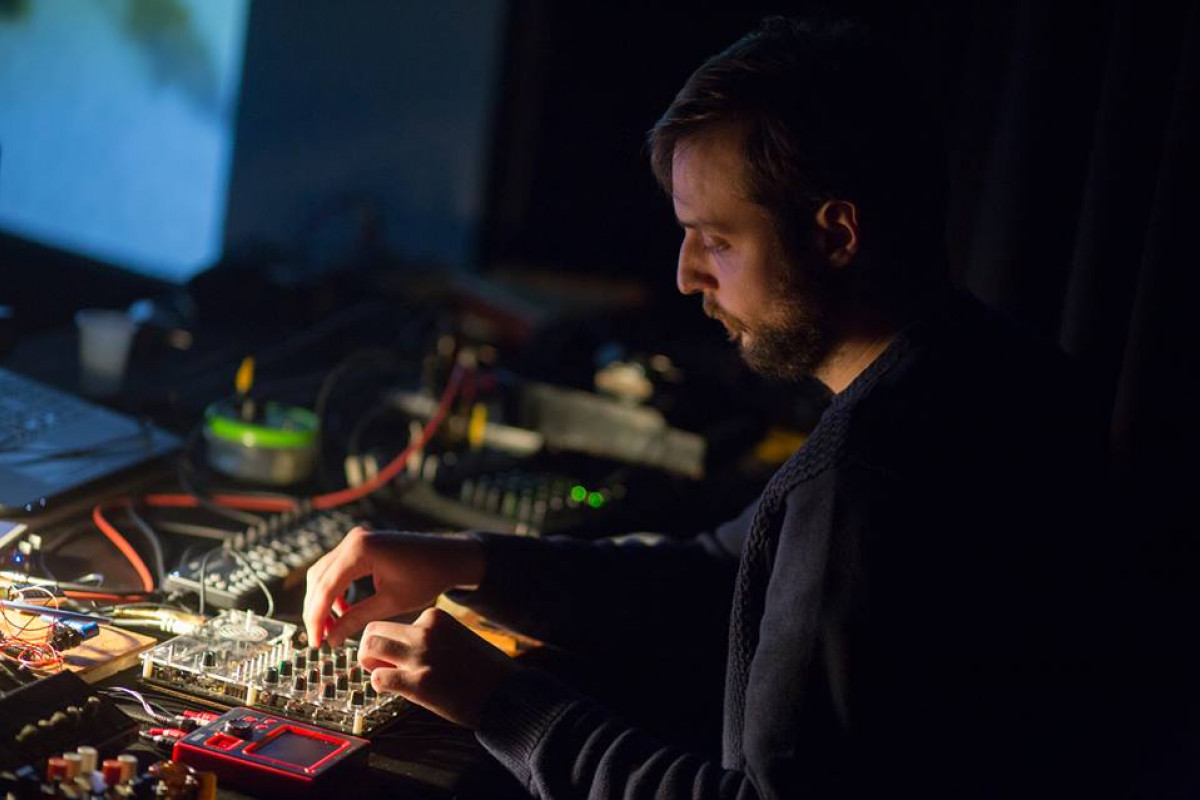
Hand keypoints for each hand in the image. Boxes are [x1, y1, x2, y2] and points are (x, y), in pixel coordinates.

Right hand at [303, 526, 485, 646]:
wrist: (447, 556)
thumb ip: (357, 618)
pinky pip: (335, 568)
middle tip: (319, 639)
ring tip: (330, 629)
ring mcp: (355, 540)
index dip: (317, 618)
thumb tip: (331, 638)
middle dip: (315, 611)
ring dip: (321, 601)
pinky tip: (341, 611)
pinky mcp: (359, 545)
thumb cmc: (426, 577)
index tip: (316, 642)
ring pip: (323, 573)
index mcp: (361, 550)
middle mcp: (353, 540)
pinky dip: (333, 590)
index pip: (326, 587)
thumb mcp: (391, 602)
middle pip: (319, 578)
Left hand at [359, 607, 519, 728]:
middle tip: (380, 664)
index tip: (398, 657)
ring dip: (369, 663)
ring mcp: (420, 656)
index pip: (393, 622)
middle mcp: (425, 632)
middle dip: (370, 649)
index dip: (391, 642)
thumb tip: (397, 647)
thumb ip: (428, 637)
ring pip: (368, 649)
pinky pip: (378, 679)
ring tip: (384, 675)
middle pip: (373, 630)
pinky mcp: (418, 683)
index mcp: (435, 617)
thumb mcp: (456, 636)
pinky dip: (379, 686)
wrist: (506, 692)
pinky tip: (393, 691)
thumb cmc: (483, 669)